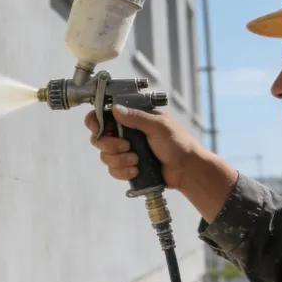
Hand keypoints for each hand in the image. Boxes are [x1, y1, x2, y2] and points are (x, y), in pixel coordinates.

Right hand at [84, 106, 201, 189]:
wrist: (186, 170)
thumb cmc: (178, 143)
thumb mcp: (159, 126)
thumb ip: (137, 117)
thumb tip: (115, 109)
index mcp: (132, 119)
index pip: (104, 115)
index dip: (95, 122)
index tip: (98, 130)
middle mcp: (125, 133)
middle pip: (99, 138)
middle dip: (110, 145)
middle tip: (127, 147)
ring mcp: (125, 151)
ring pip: (105, 156)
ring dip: (119, 160)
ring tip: (136, 161)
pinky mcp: (127, 166)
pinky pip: (113, 170)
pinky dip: (123, 172)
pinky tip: (136, 170)